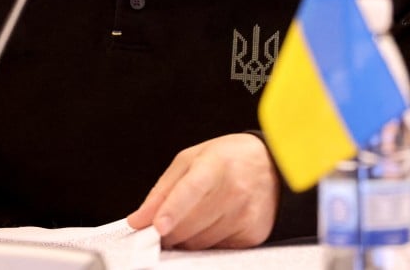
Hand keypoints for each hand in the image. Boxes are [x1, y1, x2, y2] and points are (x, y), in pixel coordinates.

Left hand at [126, 133, 278, 249]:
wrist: (271, 165)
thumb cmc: (226, 160)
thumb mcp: (190, 160)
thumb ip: (162, 191)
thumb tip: (138, 220)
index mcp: (216, 164)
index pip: (192, 190)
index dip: (173, 210)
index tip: (158, 227)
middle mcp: (235, 190)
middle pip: (190, 226)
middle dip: (168, 231)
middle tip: (160, 226)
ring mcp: (246, 215)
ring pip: (200, 243)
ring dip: (186, 238)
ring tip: (192, 218)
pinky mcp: (253, 235)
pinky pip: (216, 250)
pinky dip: (206, 243)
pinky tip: (212, 224)